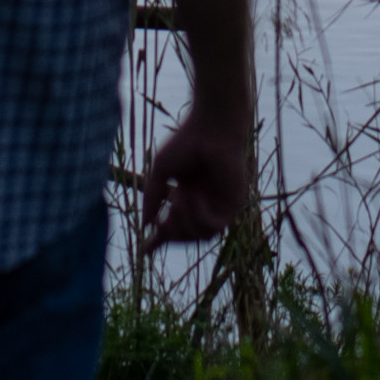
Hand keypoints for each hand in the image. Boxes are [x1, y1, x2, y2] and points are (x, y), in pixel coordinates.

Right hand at [136, 109, 253, 251]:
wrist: (210, 127)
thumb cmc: (185, 142)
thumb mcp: (159, 173)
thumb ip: (152, 198)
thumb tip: (144, 224)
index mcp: (187, 194)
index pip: (173, 224)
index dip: (159, 240)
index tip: (145, 252)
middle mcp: (204, 202)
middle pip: (188, 236)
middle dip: (172, 233)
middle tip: (162, 221)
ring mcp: (219, 204)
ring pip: (202, 236)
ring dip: (185, 223)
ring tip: (178, 202)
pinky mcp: (234, 204)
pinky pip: (215, 225)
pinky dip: (199, 216)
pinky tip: (194, 197)